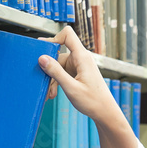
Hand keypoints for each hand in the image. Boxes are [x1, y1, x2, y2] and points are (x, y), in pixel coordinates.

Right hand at [39, 26, 137, 147]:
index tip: (43, 50)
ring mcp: (78, 66)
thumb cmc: (93, 101)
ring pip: (58, 66)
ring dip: (52, 79)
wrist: (104, 112)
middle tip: (44, 83)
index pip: (67, 35)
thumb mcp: (71, 88)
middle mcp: (80, 59)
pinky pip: (62, 73)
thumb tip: (42, 58)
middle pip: (58, 55)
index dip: (53, 39)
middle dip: (49, 69)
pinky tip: (54, 93)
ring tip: (50, 93)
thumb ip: (56, 72)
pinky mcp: (77, 73)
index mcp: (82, 57)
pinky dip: (56, 82)